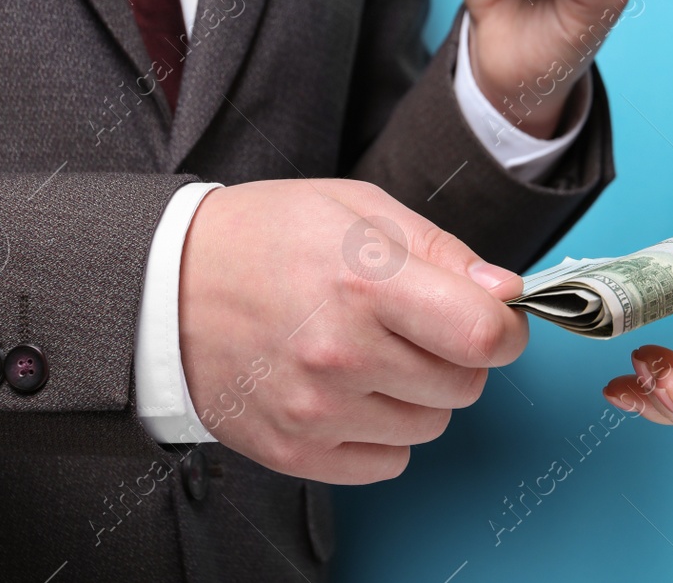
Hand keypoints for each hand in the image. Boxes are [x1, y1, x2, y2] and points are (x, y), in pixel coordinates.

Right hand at [178, 179, 526, 482]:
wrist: (165, 285)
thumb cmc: (267, 237)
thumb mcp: (358, 209)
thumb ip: (442, 250)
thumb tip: (507, 293)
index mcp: (366, 281)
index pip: (484, 335)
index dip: (506, 327)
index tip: (492, 315)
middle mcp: (343, 352)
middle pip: (466, 385)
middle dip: (457, 355)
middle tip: (414, 324)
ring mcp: (316, 410)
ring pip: (431, 426)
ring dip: (418, 394)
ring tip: (370, 351)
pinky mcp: (294, 451)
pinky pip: (388, 464)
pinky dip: (382, 433)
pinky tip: (349, 391)